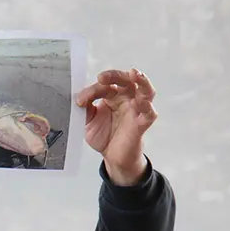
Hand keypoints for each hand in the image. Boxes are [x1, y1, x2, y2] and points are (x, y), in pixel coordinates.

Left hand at [76, 68, 157, 185]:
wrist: (111, 156)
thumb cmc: (104, 135)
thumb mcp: (88, 120)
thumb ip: (86, 108)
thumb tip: (80, 98)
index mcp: (114, 95)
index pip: (106, 85)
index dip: (94, 89)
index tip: (81, 100)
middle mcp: (127, 99)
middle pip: (127, 80)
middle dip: (116, 76)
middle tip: (103, 77)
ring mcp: (136, 110)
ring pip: (146, 91)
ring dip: (142, 81)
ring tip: (136, 74)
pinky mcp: (142, 123)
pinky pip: (150, 113)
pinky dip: (147, 106)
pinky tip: (142, 102)